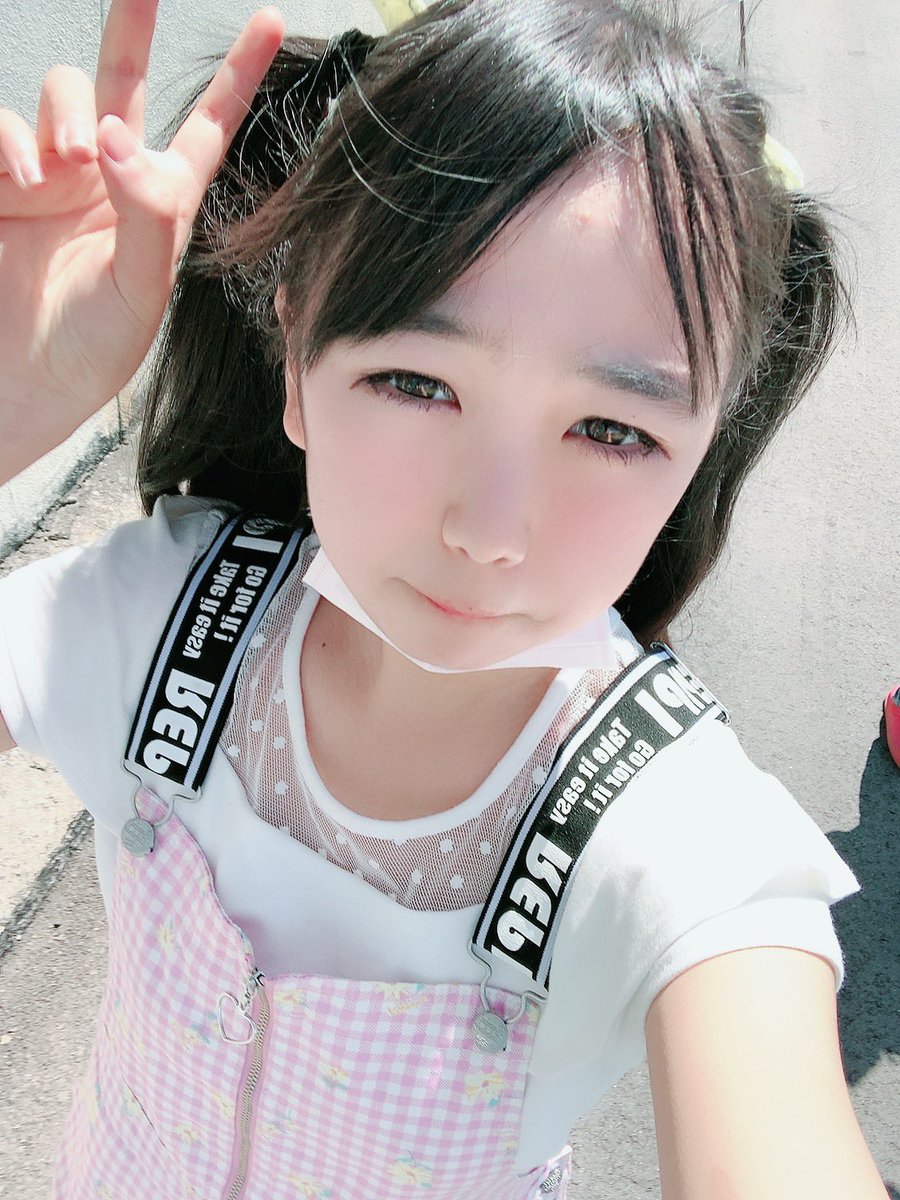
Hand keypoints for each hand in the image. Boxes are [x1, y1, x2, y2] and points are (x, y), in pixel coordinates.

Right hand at [0, 0, 284, 475]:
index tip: (269, 20)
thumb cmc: (91, 351)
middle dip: (131, 25)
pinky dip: (10, 141)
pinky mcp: (1, 181)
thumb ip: (146, 214)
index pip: (205, 127)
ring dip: (67, 116)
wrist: (23, 382)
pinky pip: (2, 125)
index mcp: (159, 203)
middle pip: (123, 78)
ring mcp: (52, 174)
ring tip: (69, 164)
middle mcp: (107, 177)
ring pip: (64, 95)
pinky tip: (23, 181)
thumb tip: (121, 137)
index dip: (237, 76)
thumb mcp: (141, 292)